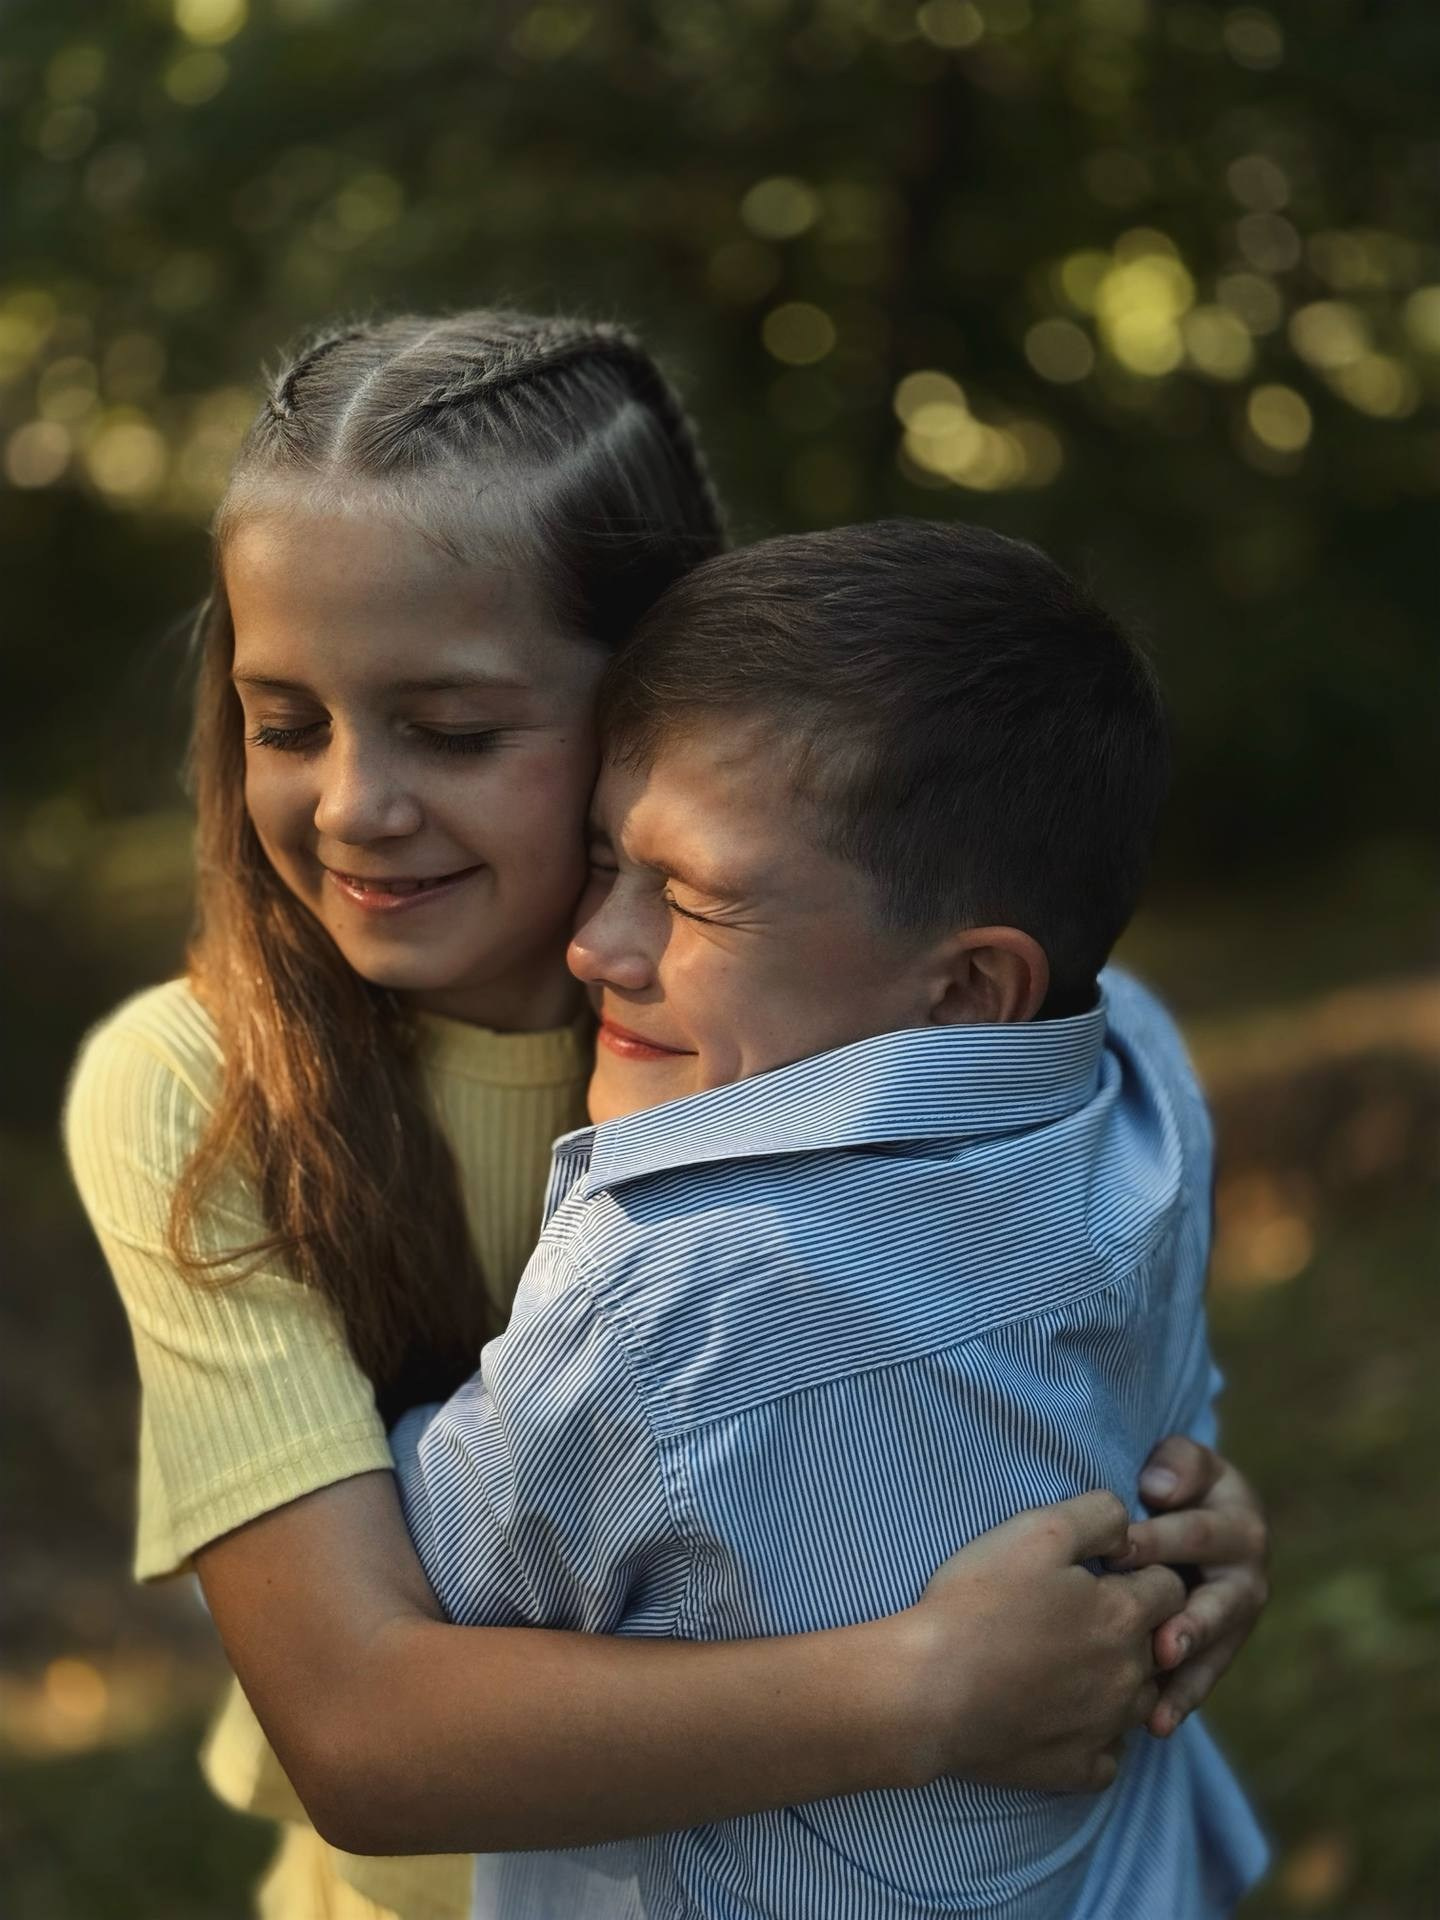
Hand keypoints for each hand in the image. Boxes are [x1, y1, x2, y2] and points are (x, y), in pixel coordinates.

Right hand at [904, 1491, 1184, 1793]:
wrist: (928, 1688)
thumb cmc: (979, 1601)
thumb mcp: (1038, 1530)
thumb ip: (1098, 1516)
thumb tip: (1127, 1528)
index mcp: (1125, 1615)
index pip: (1170, 1587)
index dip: (1140, 1572)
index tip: (1106, 1570)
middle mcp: (1129, 1675)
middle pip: (1163, 1647)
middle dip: (1137, 1627)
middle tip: (1085, 1614)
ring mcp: (1106, 1728)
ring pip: (1142, 1702)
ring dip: (1123, 1682)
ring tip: (1075, 1664)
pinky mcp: (1077, 1768)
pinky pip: (1110, 1757)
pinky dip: (1096, 1738)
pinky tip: (1065, 1717)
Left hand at [1110, 1437, 1268, 1737]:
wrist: (1191, 1510)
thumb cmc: (1172, 1480)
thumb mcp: (1179, 1461)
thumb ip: (1177, 1465)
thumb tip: (1158, 1488)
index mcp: (1238, 1519)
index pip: (1194, 1531)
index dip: (1154, 1541)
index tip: (1115, 1553)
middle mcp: (1248, 1571)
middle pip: (1215, 1599)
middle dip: (1185, 1622)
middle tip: (1157, 1644)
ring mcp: (1238, 1615)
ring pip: (1214, 1647)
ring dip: (1187, 1673)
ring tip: (1157, 1698)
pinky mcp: (1222, 1647)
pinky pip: (1205, 1676)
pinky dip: (1180, 1699)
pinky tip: (1155, 1723)